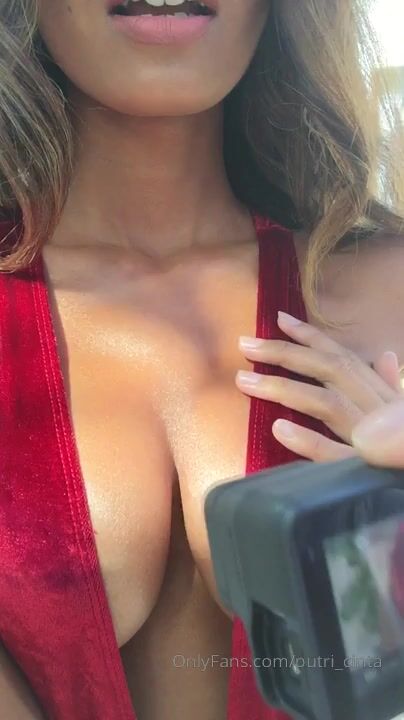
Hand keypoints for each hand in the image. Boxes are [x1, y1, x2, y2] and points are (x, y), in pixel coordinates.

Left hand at [236, 311, 402, 461]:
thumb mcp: (403, 412)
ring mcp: (372, 440)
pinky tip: (279, 428)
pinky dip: (308, 440)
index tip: (278, 319)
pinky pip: (335, 455)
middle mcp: (377, 409)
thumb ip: (390, 386)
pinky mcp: (364, 473)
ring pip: (327, 405)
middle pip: (330, 370)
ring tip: (244, 381)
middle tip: (243, 344)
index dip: (312, 337)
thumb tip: (386, 355)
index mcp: (381, 395)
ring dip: (284, 389)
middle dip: (285, 353)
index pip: (344, 358)